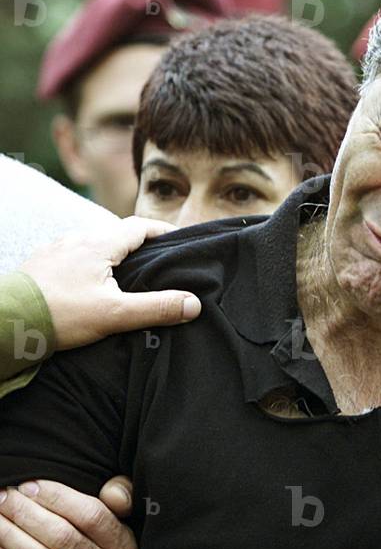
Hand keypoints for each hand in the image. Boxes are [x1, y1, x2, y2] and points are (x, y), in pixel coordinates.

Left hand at [0, 476, 136, 548]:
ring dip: (11, 535)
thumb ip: (122, 494)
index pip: (91, 516)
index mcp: (123, 545)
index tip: (31, 485)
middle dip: (28, 513)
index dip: (58, 498)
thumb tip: (110, 494)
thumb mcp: (125, 513)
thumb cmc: (108, 534)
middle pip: (63, 538)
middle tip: (5, 495)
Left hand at [19, 216, 200, 350]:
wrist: (6, 322)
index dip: (162, 232)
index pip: (139, 227)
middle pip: (116, 236)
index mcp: (98, 245)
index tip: (178, 241)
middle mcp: (75, 240)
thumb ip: (156, 308)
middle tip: (155, 265)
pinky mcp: (39, 265)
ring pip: (91, 246)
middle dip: (138, 247)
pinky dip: (85, 266)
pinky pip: (70, 258)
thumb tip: (194, 303)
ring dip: (109, 257)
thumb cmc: (59, 315)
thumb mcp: (115, 315)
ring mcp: (54, 251)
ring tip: (121, 279)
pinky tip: (86, 287)